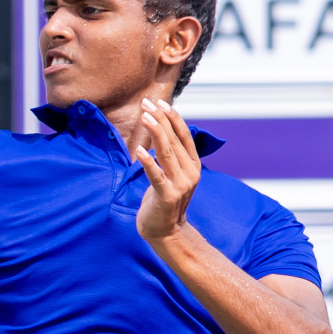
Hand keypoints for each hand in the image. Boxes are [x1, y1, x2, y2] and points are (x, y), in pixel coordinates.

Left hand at [134, 97, 199, 242]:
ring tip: (144, 117)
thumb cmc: (164, 199)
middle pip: (174, 140)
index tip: (160, 102)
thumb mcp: (171, 174)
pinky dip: (148, 162)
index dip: (172, 117)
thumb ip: (170, 155)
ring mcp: (180, 184)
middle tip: (146, 103)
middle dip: (159, 119)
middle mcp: (190, 172)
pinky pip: (156, 175)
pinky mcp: (167, 196)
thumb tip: (160, 129)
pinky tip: (139, 150)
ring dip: (155, 133)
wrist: (166, 231)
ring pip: (167, 153)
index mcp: (193, 164)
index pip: (184, 135)